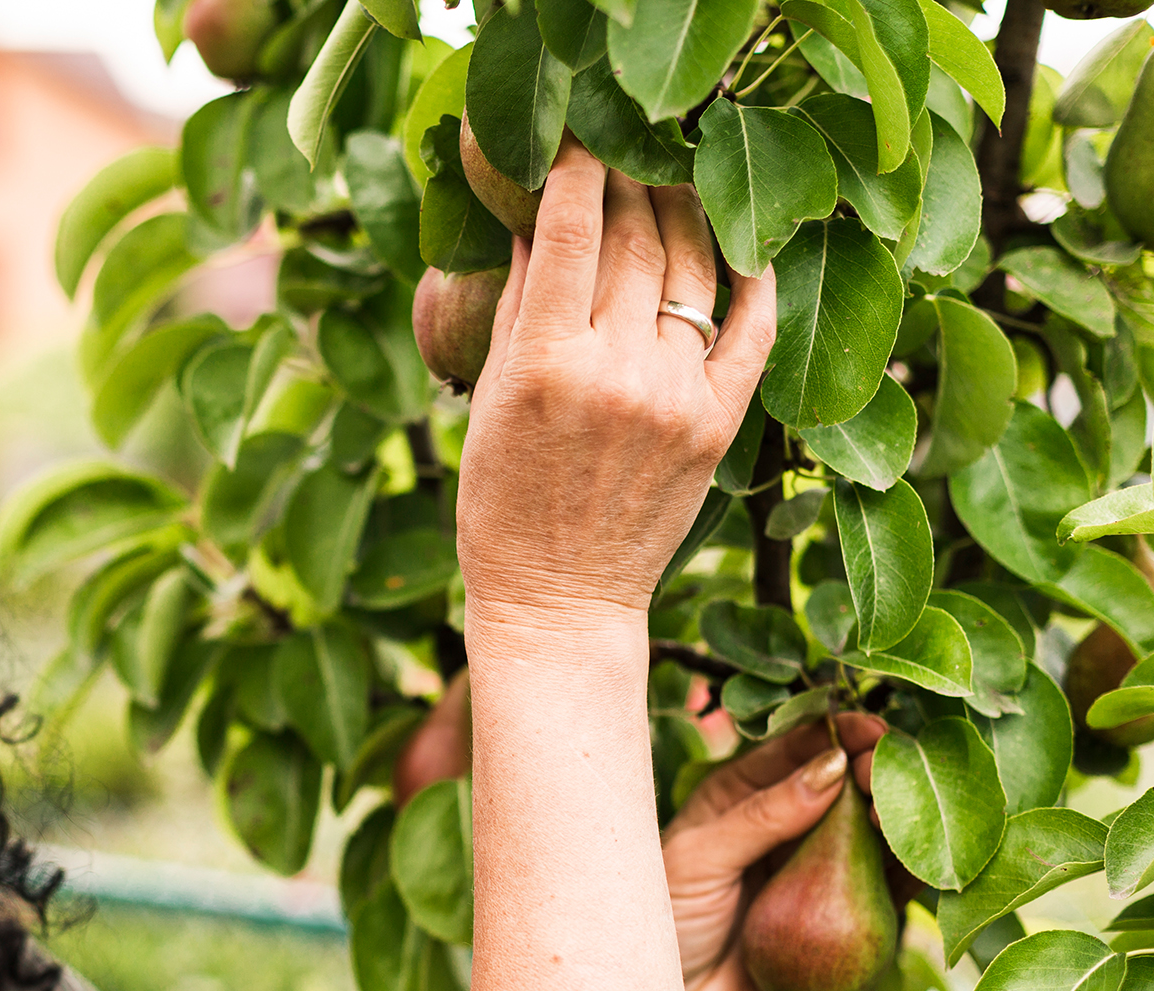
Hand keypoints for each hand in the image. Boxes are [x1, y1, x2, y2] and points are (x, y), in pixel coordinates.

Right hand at [456, 138, 775, 628]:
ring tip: (672, 186)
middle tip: (622, 160)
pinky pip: (751, 327)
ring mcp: (674, 395)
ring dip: (685, 213)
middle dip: (628, 185)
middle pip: (635, 239)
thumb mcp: (485, 404)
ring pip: (693, 268)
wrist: (561, 598)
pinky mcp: (718, 423)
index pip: (566, 232)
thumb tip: (534, 227)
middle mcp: (614, 370)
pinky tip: (744, 242)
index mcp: (542, 364)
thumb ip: (513, 310)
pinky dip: (753, 275)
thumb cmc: (502, 507)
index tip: (573, 143)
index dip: (572, 172)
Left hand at [663, 714, 904, 990]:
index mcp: (737, 794)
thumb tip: (829, 768)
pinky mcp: (839, 915)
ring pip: (867, 829)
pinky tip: (922, 857)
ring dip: (894, 816)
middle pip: (840, 784)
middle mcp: (780, 824)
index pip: (794, 747)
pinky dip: (907, 869)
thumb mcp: (698, 861)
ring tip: (905, 811)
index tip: (873, 729)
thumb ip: (761, 816)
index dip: (835, 733)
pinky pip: (883, 885)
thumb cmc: (662, 927)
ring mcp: (812, 869)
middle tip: (893, 771)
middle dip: (872, 770)